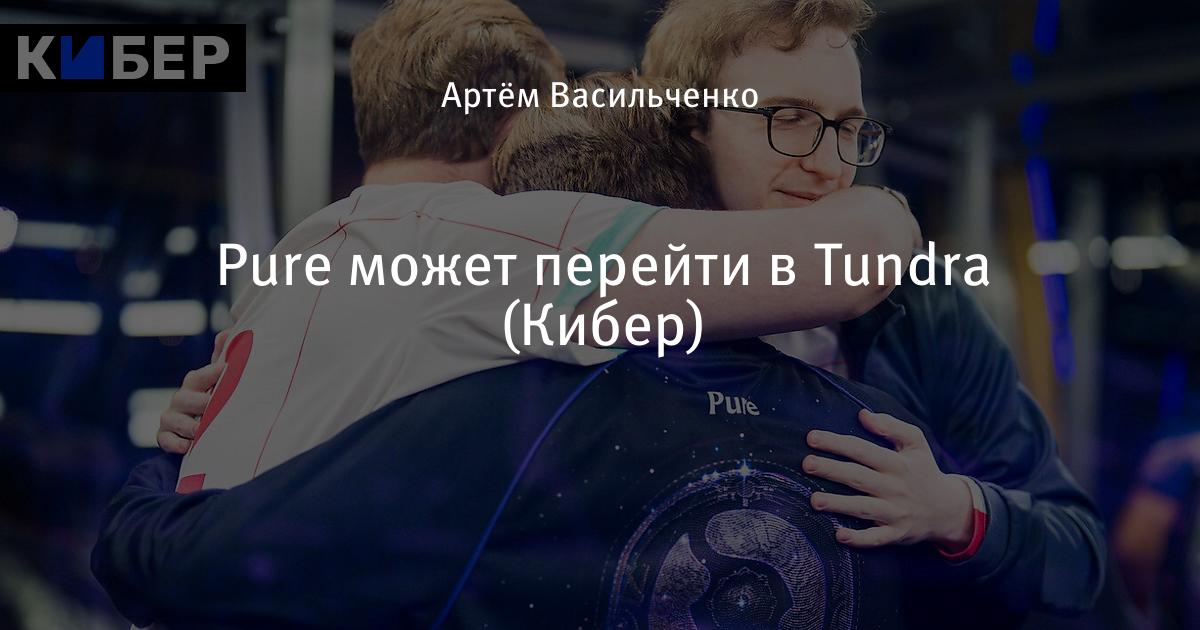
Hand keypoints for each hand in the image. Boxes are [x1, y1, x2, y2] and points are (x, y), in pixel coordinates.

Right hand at [156, 329, 228, 453]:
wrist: (197, 428)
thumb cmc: (212, 399)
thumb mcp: (218, 380)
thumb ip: (222, 358)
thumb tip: (227, 333)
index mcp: (194, 383)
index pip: (200, 376)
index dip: (212, 373)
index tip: (226, 371)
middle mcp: (180, 398)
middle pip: (185, 399)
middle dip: (201, 404)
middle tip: (215, 408)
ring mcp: (170, 417)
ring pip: (176, 420)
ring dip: (190, 426)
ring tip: (203, 431)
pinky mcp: (164, 436)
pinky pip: (166, 440)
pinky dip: (176, 444)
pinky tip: (188, 446)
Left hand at [803, 410, 972, 549]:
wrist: (947, 509)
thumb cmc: (923, 470)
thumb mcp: (916, 443)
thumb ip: (892, 426)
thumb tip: (863, 414)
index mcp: (897, 463)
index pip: (862, 450)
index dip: (837, 443)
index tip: (811, 437)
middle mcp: (895, 487)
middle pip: (859, 477)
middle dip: (832, 470)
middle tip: (807, 464)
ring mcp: (896, 512)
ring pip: (864, 508)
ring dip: (839, 504)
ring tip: (814, 500)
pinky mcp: (897, 533)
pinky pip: (876, 538)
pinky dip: (859, 539)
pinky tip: (839, 536)